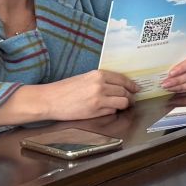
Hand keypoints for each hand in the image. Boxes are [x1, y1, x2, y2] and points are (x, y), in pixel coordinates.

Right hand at [0, 70, 136, 129]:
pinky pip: (112, 111)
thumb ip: (101, 81)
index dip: (132, 85)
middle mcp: (101, 85)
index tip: (136, 88)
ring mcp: (99, 98)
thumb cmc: (64, 89)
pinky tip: (109, 110)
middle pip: (125, 91)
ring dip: (125, 104)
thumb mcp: (84, 78)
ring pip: (122, 102)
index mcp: (98, 74)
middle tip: (131, 99)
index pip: (123, 79)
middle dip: (130, 96)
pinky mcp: (95, 110)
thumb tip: (117, 86)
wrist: (49, 100)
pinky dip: (113, 111)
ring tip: (123, 106)